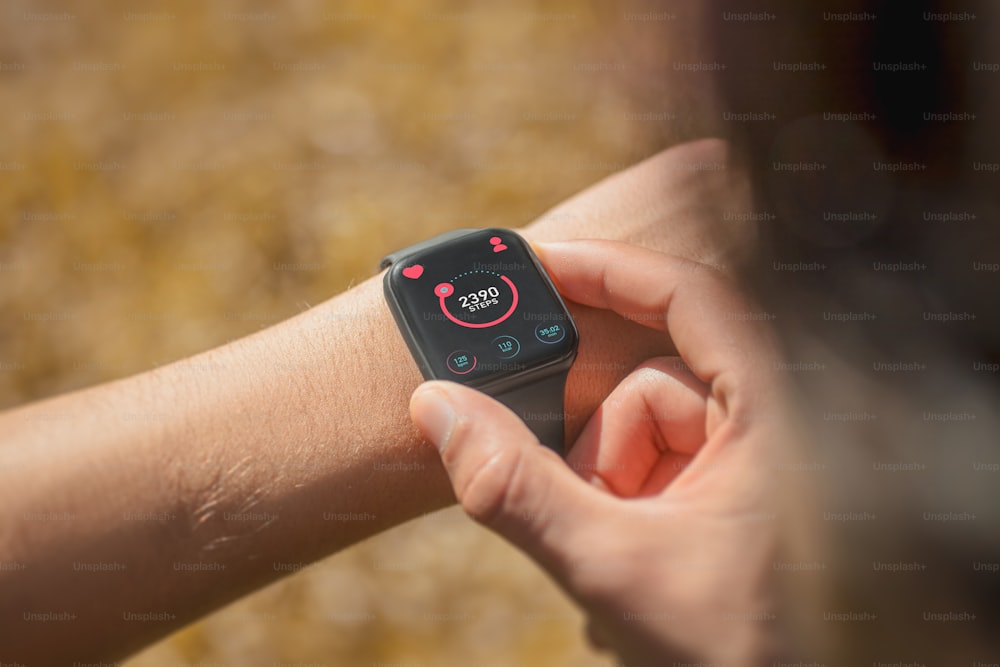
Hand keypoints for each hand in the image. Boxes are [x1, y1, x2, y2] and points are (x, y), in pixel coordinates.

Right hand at [410, 240, 788, 665]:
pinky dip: (620, 504)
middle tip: (592, 508)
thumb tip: (439, 408)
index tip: (539, 263)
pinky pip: (650, 465)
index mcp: (774, 413)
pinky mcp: (723, 492)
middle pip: (646, 383)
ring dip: (607, 490)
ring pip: (640, 433)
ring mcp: (744, 460)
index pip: (693, 297)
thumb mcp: (611, 563)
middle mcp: (766, 423)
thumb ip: (516, 488)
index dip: (612, 268)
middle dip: (598, 449)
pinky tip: (631, 562)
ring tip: (622, 556)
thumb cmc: (728, 650)